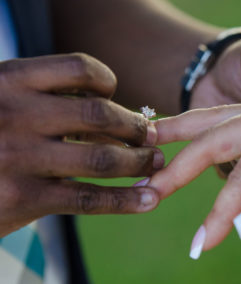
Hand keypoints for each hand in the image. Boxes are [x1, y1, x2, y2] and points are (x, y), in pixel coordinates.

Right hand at [0, 53, 162, 236]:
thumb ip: (41, 98)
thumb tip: (106, 108)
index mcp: (8, 81)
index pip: (79, 68)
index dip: (106, 81)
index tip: (114, 96)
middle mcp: (15, 115)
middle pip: (99, 114)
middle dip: (135, 127)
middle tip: (152, 136)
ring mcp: (19, 158)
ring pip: (101, 158)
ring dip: (138, 162)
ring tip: (156, 163)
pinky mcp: (23, 199)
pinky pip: (87, 199)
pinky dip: (124, 201)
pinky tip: (147, 201)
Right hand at [147, 91, 240, 256]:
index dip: (219, 215)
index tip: (200, 246)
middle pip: (213, 140)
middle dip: (179, 169)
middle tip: (148, 189)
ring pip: (216, 122)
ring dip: (182, 135)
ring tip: (150, 140)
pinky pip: (231, 122)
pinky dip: (205, 131)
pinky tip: (190, 136)